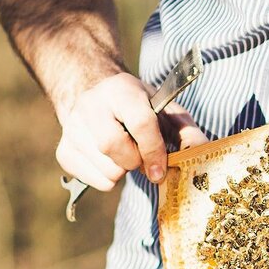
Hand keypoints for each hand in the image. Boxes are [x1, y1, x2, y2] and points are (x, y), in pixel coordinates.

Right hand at [54, 73, 208, 190]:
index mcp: (122, 89)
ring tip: (127, 156)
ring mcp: (72, 126)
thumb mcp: (167, 111)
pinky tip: (111, 162)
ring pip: (104, 167)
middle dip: (135, 161)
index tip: (160, 170)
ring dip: (123, 172)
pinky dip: (108, 179)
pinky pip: (91, 179)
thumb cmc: (140, 108)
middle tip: (142, 159)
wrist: (98, 98)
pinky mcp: (63, 149)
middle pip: (113, 146)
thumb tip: (205, 152)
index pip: (139, 122)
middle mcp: (91, 103)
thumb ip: (188, 131)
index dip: (154, 150)